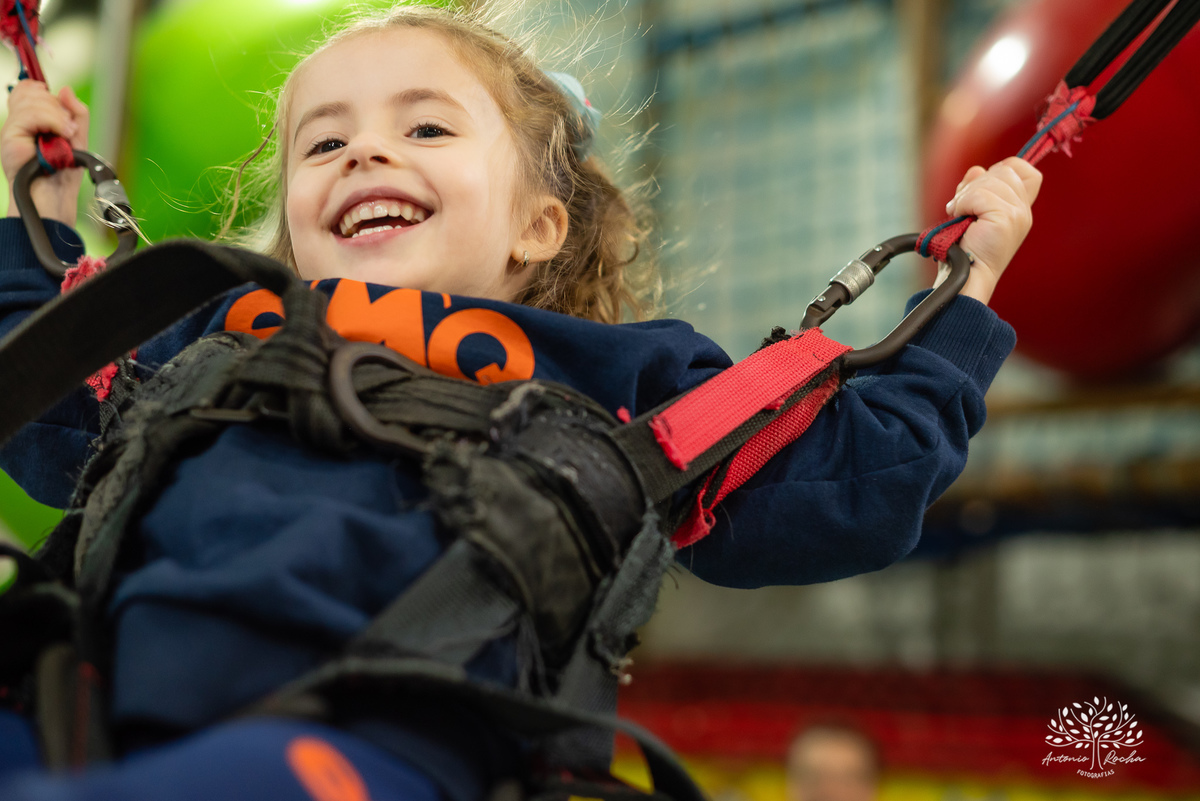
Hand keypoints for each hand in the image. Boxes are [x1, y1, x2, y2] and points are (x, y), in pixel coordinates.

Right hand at [1, 81, 88, 225]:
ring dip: (57, 115)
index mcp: (30, 122)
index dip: (41, 89)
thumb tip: (66, 90)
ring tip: (67, 134)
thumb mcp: (77, 139)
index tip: (60, 103)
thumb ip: (76, 114)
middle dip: (57, 105)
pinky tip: (62, 134)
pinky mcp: (10, 137)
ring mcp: (12, 130)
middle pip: (31, 92)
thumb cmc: (63, 175)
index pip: (26, 90)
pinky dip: (52, 121)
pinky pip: (31, 115)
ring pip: (32, 101)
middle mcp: (18, 124)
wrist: (55, 198)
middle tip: (70, 128)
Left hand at [934, 157, 1042, 304]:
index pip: (1026, 170)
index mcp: (1019, 208)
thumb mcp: (971, 210)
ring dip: (967, 194)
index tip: (980, 186)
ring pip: (991, 179)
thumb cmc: (965, 248)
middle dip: (977, 183)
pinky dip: (963, 203)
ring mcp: (1018, 214)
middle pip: (1005, 170)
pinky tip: (959, 217)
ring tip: (960, 214)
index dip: (1004, 168)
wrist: (966, 276)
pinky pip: (980, 195)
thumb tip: (977, 170)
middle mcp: (1023, 210)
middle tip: (962, 206)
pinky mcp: (1006, 219)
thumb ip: (977, 187)